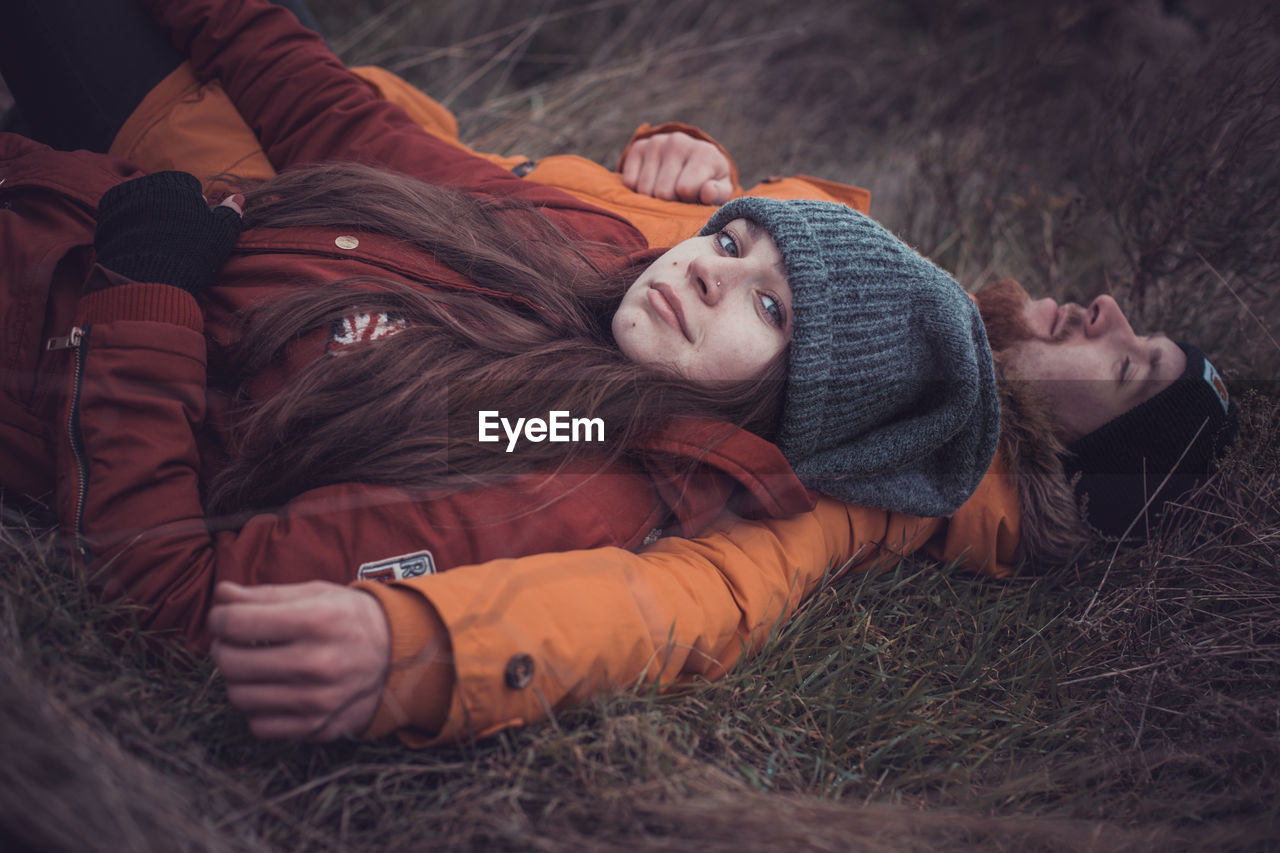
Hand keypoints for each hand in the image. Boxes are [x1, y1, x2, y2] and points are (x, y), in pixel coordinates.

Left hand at [94, 171, 242, 295]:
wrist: (147, 279)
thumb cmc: (191, 255)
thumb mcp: (219, 236)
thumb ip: (230, 213)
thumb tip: (238, 197)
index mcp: (177, 183)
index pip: (190, 187)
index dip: (195, 207)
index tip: (195, 228)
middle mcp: (148, 183)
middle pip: (164, 192)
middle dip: (171, 208)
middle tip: (177, 237)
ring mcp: (123, 197)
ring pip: (143, 202)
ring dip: (150, 216)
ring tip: (158, 243)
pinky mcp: (105, 215)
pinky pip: (123, 215)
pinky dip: (131, 225)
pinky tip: (140, 244)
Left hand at [208, 580, 390, 739]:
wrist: (398, 655)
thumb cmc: (350, 618)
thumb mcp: (316, 594)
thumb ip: (265, 595)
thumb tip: (222, 594)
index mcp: (316, 621)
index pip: (236, 623)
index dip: (219, 618)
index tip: (224, 616)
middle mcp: (317, 663)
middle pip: (231, 663)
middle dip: (223, 647)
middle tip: (234, 640)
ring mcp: (317, 700)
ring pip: (240, 697)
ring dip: (237, 679)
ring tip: (252, 664)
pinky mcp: (316, 726)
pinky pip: (259, 725)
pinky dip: (257, 708)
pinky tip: (271, 689)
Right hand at [621, 131, 732, 204]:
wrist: (693, 161)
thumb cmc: (708, 182)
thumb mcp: (720, 192)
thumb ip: (718, 194)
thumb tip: (707, 192)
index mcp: (704, 152)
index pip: (684, 189)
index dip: (688, 201)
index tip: (694, 196)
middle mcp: (679, 141)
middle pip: (662, 192)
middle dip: (670, 201)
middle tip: (679, 195)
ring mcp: (657, 142)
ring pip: (644, 190)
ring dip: (654, 197)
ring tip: (668, 189)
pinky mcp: (639, 146)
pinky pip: (629, 182)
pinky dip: (638, 189)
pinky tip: (653, 182)